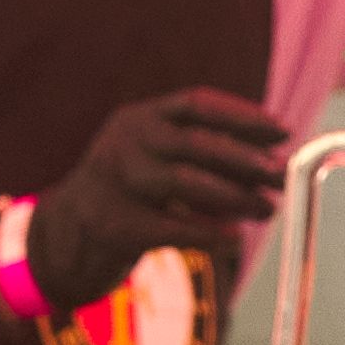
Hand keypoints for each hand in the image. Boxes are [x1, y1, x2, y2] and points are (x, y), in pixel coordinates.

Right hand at [28, 89, 293, 295]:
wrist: (62, 240)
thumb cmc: (126, 197)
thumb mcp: (153, 161)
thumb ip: (200, 155)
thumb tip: (271, 161)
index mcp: (137, 118)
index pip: (197, 104)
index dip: (243, 116)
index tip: (282, 132)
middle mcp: (123, 143)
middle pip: (196, 144)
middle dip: (247, 160)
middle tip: (282, 175)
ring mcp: (114, 183)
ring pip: (186, 183)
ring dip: (236, 197)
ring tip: (268, 209)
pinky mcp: (113, 226)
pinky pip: (173, 228)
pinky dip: (209, 234)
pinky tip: (234, 239)